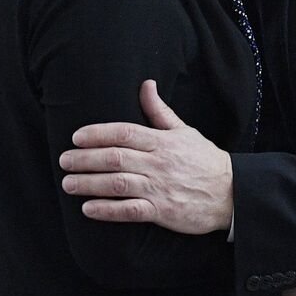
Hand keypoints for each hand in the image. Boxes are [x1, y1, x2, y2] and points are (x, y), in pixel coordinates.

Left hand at [59, 80, 233, 234]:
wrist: (231, 193)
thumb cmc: (205, 160)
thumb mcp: (185, 131)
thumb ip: (160, 111)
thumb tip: (146, 84)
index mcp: (163, 141)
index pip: (124, 133)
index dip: (97, 134)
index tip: (76, 137)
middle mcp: (159, 163)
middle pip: (115, 157)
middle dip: (85, 159)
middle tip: (63, 160)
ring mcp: (160, 188)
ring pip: (118, 183)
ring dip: (89, 183)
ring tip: (68, 183)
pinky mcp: (162, 211)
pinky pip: (130, 210)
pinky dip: (107, 209)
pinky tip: (88, 209)